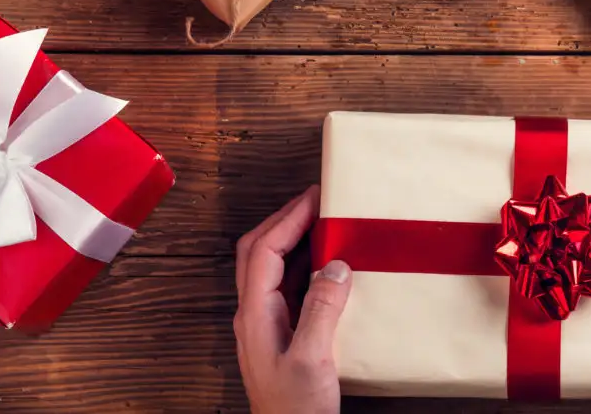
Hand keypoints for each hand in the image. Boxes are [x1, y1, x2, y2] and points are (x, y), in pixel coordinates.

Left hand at [235, 186, 351, 413]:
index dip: (287, 219)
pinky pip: (286, 289)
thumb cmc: (295, 410)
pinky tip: (325, 267)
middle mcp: (255, 316)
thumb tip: (335, 267)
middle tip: (314, 202)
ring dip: (290, 241)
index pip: (264, 251)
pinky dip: (302, 267)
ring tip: (320, 224)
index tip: (314, 198)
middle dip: (283, 221)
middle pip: (258, 252)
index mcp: (255, 315)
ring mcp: (266, 326)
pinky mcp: (281, 336)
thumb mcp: (313, 360)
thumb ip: (322, 311)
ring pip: (269, 269)